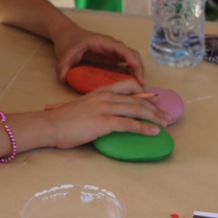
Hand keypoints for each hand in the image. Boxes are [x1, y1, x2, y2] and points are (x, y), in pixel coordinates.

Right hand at [44, 79, 173, 146]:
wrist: (51, 125)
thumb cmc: (63, 119)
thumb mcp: (83, 106)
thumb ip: (97, 106)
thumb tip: (106, 116)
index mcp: (101, 91)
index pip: (129, 85)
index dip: (145, 93)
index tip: (155, 101)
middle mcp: (106, 96)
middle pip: (138, 99)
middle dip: (155, 108)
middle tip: (166, 117)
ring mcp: (106, 108)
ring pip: (138, 109)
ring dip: (155, 117)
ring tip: (165, 124)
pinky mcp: (104, 122)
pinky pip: (130, 124)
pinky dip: (144, 128)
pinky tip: (153, 132)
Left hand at [53, 29, 145, 84]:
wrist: (67, 36)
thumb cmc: (68, 42)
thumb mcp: (64, 55)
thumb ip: (63, 66)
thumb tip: (63, 78)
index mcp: (102, 42)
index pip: (122, 49)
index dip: (131, 59)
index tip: (136, 72)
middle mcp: (111, 46)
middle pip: (131, 54)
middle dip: (138, 68)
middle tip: (140, 84)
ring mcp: (112, 52)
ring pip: (131, 59)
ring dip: (137, 71)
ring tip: (138, 87)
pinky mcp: (111, 58)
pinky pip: (126, 64)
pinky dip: (131, 72)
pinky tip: (131, 83)